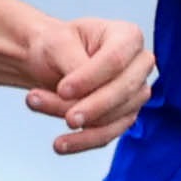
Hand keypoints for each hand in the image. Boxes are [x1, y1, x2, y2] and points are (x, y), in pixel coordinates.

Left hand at [26, 16, 154, 153]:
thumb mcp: (59, 43)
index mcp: (128, 37)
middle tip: (66, 118)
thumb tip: (80, 95)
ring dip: (79, 123)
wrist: (50, 61)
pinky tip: (60, 144)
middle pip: (122, 91)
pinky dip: (82, 142)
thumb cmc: (58, 45)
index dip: (90, 78)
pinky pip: (107, 135)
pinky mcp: (124, 117)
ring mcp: (135, 94)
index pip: (116, 60)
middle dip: (92, 107)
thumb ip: (73, 63)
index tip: (62, 89)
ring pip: (113, 116)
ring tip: (42, 112)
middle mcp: (139, 65)